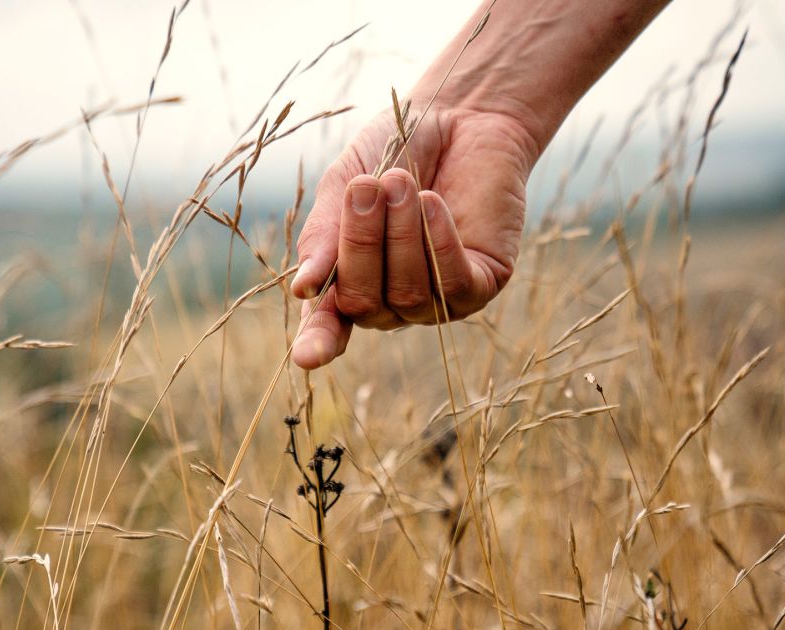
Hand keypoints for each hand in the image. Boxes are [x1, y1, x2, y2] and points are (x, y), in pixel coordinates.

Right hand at [289, 105, 537, 368]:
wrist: (464, 116)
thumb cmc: (398, 151)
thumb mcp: (346, 185)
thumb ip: (325, 235)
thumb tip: (303, 289)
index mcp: (350, 282)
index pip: (329, 326)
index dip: (317, 342)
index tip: (306, 358)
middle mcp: (392, 303)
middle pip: (365, 305)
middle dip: (361, 246)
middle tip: (366, 187)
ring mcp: (437, 301)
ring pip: (409, 297)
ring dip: (401, 236)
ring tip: (403, 181)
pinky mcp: (481, 287)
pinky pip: (453, 285)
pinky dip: (439, 244)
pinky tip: (432, 203)